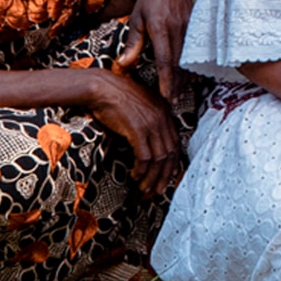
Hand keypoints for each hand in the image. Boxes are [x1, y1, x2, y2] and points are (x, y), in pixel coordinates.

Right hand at [85, 33, 182, 192]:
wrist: (103, 88)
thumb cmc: (118, 100)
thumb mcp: (141, 110)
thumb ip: (150, 125)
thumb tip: (151, 151)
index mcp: (166, 113)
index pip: (176, 145)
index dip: (172, 166)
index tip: (165, 181)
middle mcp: (163, 118)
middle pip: (171, 155)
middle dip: (164, 177)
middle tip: (155, 193)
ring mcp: (152, 123)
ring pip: (159, 159)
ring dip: (151, 178)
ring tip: (143, 190)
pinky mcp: (138, 129)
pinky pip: (144, 156)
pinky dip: (141, 170)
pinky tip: (134, 176)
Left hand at [125, 0, 192, 100]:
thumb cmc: (148, 1)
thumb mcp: (136, 20)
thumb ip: (133, 43)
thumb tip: (123, 65)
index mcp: (160, 27)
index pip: (165, 59)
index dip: (167, 79)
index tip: (166, 95)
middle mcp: (177, 27)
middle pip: (179, 62)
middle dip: (177, 84)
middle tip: (173, 102)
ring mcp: (189, 25)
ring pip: (189, 57)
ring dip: (186, 77)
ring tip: (181, 94)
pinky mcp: (196, 24)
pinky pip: (195, 48)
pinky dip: (193, 64)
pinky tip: (192, 76)